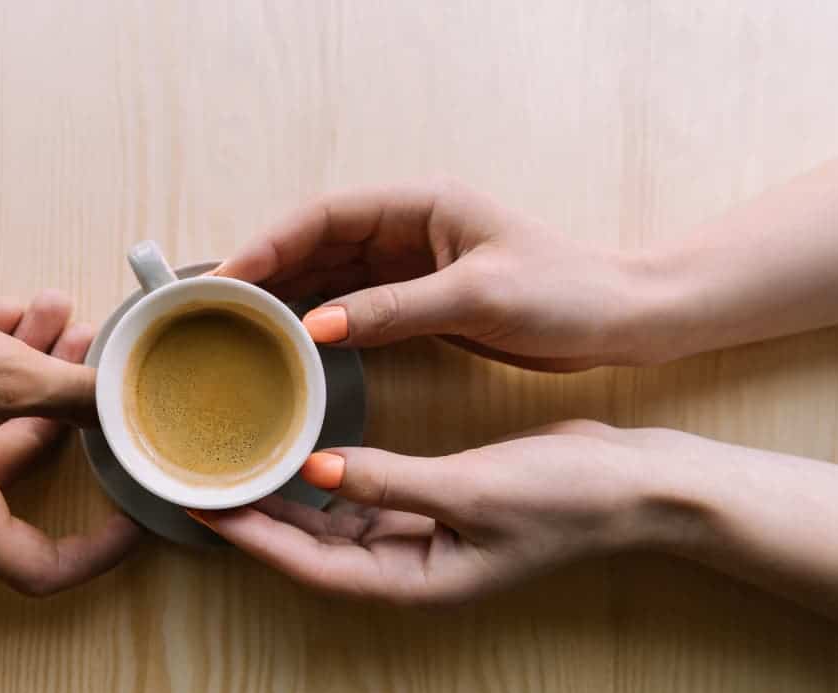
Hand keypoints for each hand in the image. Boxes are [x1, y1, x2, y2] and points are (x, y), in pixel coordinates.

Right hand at [0, 260, 140, 594]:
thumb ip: (65, 395)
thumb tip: (120, 406)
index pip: (37, 566)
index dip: (98, 548)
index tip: (136, 514)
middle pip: (18, 468)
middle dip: (66, 409)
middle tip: (98, 362)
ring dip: (27, 371)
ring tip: (59, 315)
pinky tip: (9, 315)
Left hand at [189, 422, 690, 603]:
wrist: (633, 482)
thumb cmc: (565, 497)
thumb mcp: (474, 489)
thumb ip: (391, 481)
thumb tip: (316, 469)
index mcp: (416, 580)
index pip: (313, 567)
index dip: (254, 540)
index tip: (203, 509)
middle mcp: (410, 566)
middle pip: (312, 548)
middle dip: (257, 520)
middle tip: (203, 482)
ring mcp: (421, 537)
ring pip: (334, 524)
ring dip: (287, 500)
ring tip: (237, 464)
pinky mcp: (433, 503)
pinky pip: (364, 496)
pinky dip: (329, 477)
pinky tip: (300, 450)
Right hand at [217, 181, 656, 370]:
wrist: (619, 318)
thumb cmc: (563, 291)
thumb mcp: (474, 295)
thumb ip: (391, 309)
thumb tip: (314, 326)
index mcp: (420, 204)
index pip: (326, 215)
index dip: (272, 241)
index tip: (231, 276)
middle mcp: (409, 228)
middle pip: (318, 243)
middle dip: (269, 270)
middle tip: (218, 307)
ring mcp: (413, 264)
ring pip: (331, 274)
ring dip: (289, 298)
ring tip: (240, 328)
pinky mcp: (421, 299)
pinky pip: (356, 305)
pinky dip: (322, 322)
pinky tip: (292, 343)